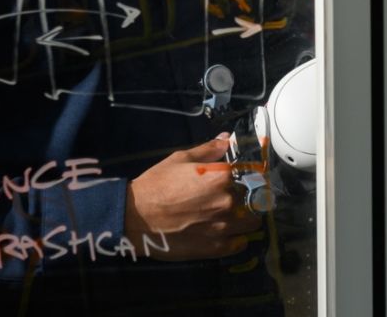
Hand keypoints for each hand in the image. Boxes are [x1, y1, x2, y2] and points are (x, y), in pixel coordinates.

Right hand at [124, 135, 262, 260]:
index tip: (238, 179)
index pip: (248, 173)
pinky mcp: (216, 248)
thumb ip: (209, 150)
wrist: (135, 217)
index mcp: (221, 176)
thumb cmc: (156, 184)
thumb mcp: (180, 159)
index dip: (243, 176)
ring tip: (232, 217)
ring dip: (245, 219)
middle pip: (251, 199)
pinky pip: (240, 244)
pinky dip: (237, 239)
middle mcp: (228, 201)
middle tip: (227, 199)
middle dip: (243, 198)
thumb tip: (227, 139)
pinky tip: (226, 233)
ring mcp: (224, 226)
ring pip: (251, 223)